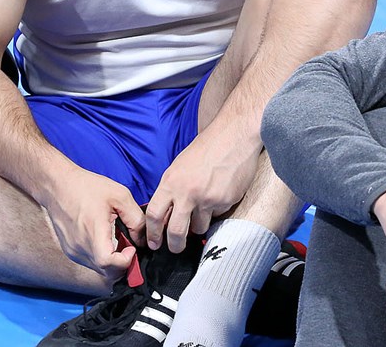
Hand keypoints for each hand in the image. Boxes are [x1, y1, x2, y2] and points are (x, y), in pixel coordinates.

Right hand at [44, 169, 145, 281]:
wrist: (57, 185)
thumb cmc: (86, 187)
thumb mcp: (120, 195)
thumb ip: (136, 219)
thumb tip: (142, 240)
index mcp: (93, 232)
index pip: (109, 263)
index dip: (125, 261)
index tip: (131, 248)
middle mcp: (80, 247)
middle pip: (106, 272)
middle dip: (122, 264)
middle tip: (128, 246)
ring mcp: (73, 251)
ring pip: (98, 269)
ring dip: (111, 261)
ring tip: (115, 240)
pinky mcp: (69, 251)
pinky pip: (90, 262)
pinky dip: (100, 257)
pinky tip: (103, 240)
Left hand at [145, 124, 258, 251]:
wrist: (233, 137)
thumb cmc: (205, 148)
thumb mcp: (179, 166)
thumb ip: (172, 190)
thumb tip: (166, 215)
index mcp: (171, 182)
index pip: (154, 215)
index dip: (152, 233)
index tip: (154, 243)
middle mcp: (187, 193)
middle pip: (176, 231)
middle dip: (175, 245)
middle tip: (176, 248)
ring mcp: (207, 199)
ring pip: (199, 227)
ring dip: (200, 224)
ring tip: (205, 206)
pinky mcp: (225, 202)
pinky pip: (217, 216)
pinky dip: (217, 210)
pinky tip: (220, 193)